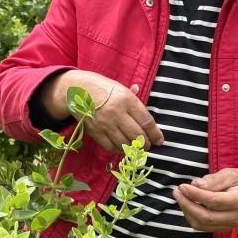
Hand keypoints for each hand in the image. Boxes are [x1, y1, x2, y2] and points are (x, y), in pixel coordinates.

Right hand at [42, 70, 164, 152]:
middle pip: (137, 135)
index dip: (155, 133)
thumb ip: (135, 104)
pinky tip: (122, 146)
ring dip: (133, 147)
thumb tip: (149, 122)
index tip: (159, 140)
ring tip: (136, 146)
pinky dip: (119, 149)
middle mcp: (117, 113)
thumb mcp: (122, 89)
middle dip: (145, 143)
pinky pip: (110, 146)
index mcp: (126, 100)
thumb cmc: (103, 88)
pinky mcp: (95, 132)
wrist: (77, 89)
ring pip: (124, 143)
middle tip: (147, 145)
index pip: (146, 121)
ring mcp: (105, 124)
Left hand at [172, 169, 237, 232]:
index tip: (183, 186)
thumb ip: (215, 179)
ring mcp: (229, 225)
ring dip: (187, 211)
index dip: (196, 195)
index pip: (214, 201)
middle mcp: (236, 217)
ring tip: (180, 196)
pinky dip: (191, 216)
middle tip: (177, 192)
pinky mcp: (222, 229)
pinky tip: (188, 204)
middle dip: (187, 205)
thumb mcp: (232, 173)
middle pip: (206, 217)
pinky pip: (202, 226)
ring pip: (201, 224)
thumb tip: (197, 184)